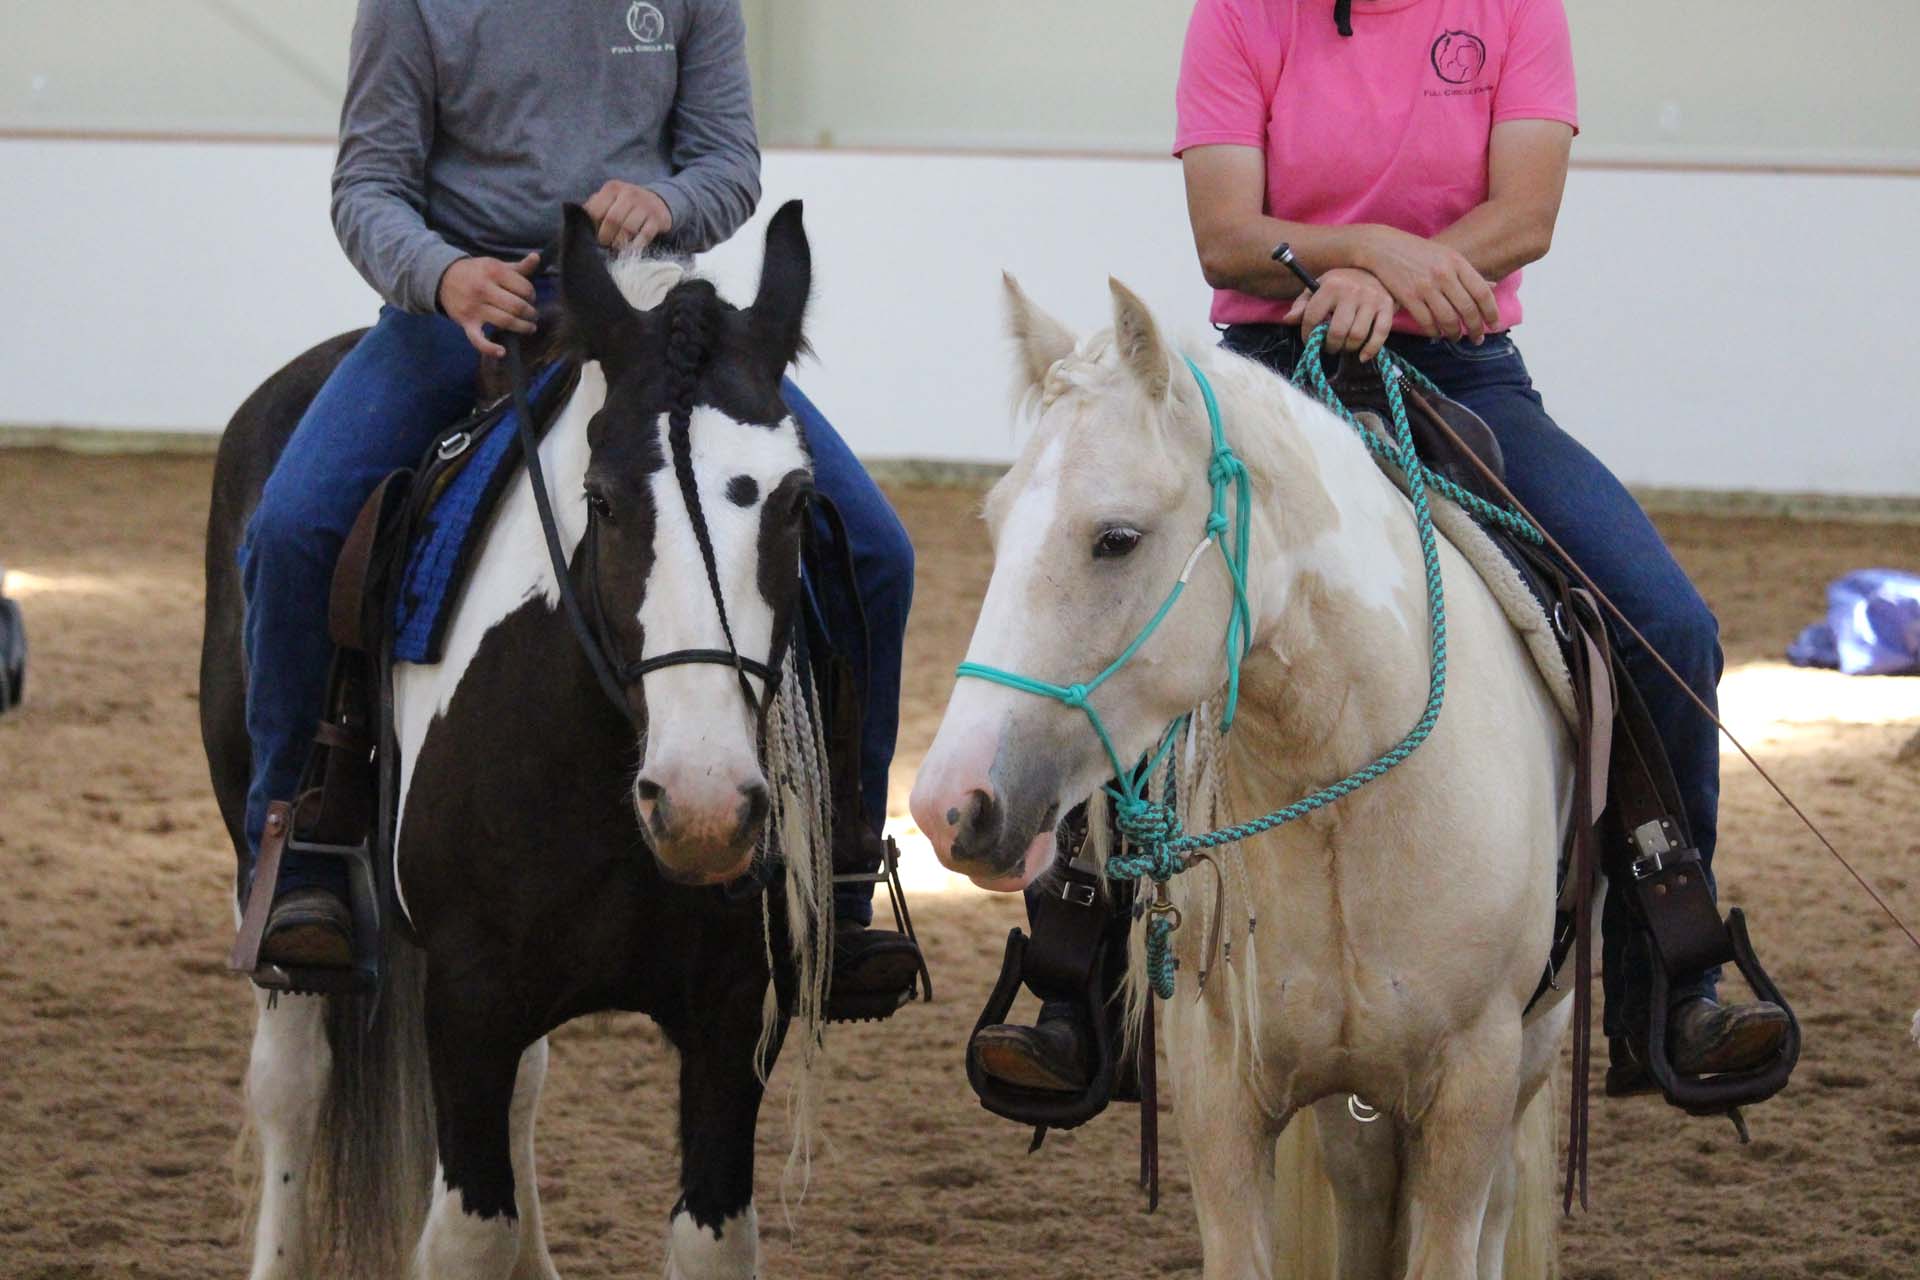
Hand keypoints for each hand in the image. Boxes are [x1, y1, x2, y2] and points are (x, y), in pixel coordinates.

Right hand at [438, 253, 539, 357]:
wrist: (442, 278)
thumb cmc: (476, 272)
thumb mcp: (495, 265)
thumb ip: (518, 267)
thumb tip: (537, 257)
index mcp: (493, 272)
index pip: (524, 288)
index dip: (532, 295)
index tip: (531, 298)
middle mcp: (484, 289)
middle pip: (517, 306)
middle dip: (530, 313)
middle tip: (532, 315)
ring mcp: (474, 307)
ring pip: (505, 321)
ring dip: (522, 327)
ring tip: (529, 327)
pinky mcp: (466, 322)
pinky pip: (478, 339)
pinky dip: (489, 348)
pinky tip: (502, 352)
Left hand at [584, 180, 673, 252]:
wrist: (657, 202)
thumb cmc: (626, 204)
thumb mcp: (610, 199)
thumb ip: (594, 207)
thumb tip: (579, 222)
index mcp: (613, 188)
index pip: (596, 210)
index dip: (592, 227)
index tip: (592, 236)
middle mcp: (629, 193)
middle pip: (612, 220)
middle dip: (605, 237)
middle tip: (604, 244)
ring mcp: (645, 206)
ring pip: (628, 229)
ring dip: (619, 243)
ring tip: (616, 246)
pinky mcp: (657, 219)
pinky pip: (644, 236)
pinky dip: (635, 246)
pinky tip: (630, 249)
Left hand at [1283, 267, 1396, 362]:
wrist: (1375, 268)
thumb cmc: (1341, 283)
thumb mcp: (1319, 287)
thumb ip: (1303, 304)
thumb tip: (1288, 319)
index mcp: (1331, 286)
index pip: (1313, 318)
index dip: (1307, 335)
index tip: (1309, 340)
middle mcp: (1351, 291)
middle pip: (1337, 331)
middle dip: (1330, 346)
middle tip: (1329, 347)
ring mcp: (1371, 299)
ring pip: (1357, 335)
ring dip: (1348, 348)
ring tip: (1344, 347)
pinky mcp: (1387, 306)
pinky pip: (1380, 334)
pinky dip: (1370, 350)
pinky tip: (1362, 356)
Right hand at [1354, 226, 1500, 341]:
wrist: (1383, 247)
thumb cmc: (1417, 252)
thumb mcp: (1446, 255)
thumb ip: (1467, 272)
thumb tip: (1493, 286)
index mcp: (1457, 262)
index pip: (1482, 293)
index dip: (1491, 312)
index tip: (1494, 325)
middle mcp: (1444, 274)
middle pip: (1467, 309)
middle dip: (1475, 329)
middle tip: (1478, 339)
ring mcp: (1425, 286)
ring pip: (1448, 319)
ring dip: (1455, 333)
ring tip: (1456, 338)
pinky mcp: (1408, 297)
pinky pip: (1426, 322)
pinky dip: (1434, 332)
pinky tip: (1437, 334)